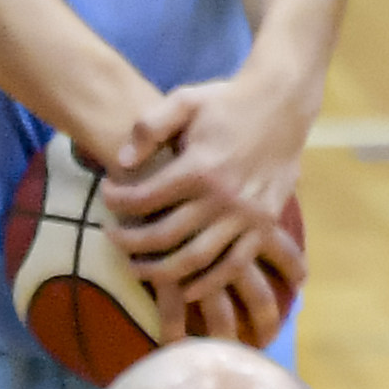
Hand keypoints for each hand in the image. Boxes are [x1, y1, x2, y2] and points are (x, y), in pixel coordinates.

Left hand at [102, 66, 315, 343]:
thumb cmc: (227, 102)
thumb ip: (150, 127)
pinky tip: (187, 289)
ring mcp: (247, 216)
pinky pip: (235, 265)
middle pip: (165, 236)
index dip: (118, 201)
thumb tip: (123, 162)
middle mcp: (224, 198)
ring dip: (162, 271)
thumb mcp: (185, 100)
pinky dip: (210, 283)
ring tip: (137, 268)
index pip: (145, 198)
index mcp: (200, 167)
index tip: (107, 196)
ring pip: (197, 259)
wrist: (282, 104)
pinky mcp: (265, 225)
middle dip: (131, 241)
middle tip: (111, 236)